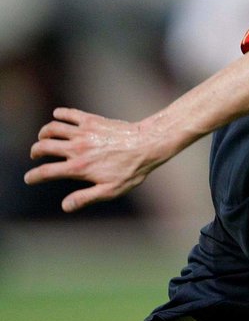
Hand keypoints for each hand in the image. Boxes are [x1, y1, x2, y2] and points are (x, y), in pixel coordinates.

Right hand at [24, 108, 163, 211]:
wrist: (147, 144)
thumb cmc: (132, 170)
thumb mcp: (110, 190)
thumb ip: (85, 198)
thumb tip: (65, 206)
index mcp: (78, 167)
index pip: (45, 172)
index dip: (33, 176)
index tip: (30, 178)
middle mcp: (76, 148)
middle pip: (43, 146)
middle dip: (35, 151)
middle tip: (37, 155)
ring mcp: (83, 132)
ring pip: (51, 128)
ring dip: (44, 133)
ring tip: (45, 138)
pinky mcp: (91, 120)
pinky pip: (68, 114)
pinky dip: (58, 114)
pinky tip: (57, 117)